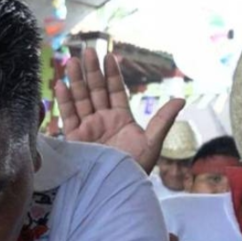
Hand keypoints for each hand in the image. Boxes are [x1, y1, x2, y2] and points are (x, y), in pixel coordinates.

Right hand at [56, 48, 184, 173]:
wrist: (114, 189)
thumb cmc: (135, 169)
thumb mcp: (152, 143)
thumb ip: (163, 120)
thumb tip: (180, 99)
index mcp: (121, 120)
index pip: (115, 92)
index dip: (112, 74)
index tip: (109, 57)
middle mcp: (102, 122)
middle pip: (95, 91)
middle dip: (91, 71)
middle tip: (87, 51)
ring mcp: (87, 129)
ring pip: (80, 100)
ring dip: (76, 81)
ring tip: (71, 61)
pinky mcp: (73, 139)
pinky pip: (67, 116)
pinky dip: (64, 101)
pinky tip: (61, 85)